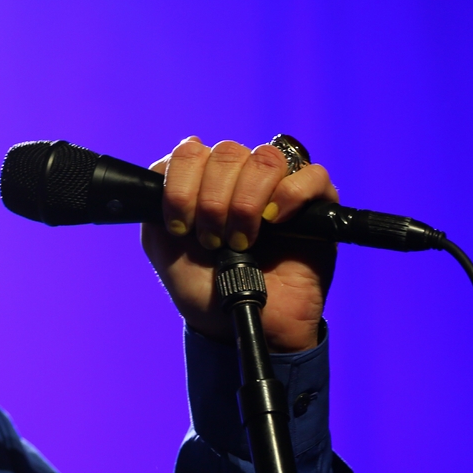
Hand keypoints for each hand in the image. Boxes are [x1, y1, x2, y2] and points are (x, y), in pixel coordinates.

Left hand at [140, 137, 337, 352]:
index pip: (190, 151)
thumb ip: (153, 202)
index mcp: (204, 179)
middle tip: (213, 240)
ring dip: (245, 203)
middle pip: (227, 152)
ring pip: (265, 160)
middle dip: (211, 202)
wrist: (241, 322)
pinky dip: (289, 196)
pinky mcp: (318, 202)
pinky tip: (276, 223)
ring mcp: (280, 186)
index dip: (180, 187)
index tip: (180, 227)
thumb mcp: (162, 245)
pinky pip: (312, 175)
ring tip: (242, 240)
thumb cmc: (204, 286)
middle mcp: (241, 175)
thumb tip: (165, 164)